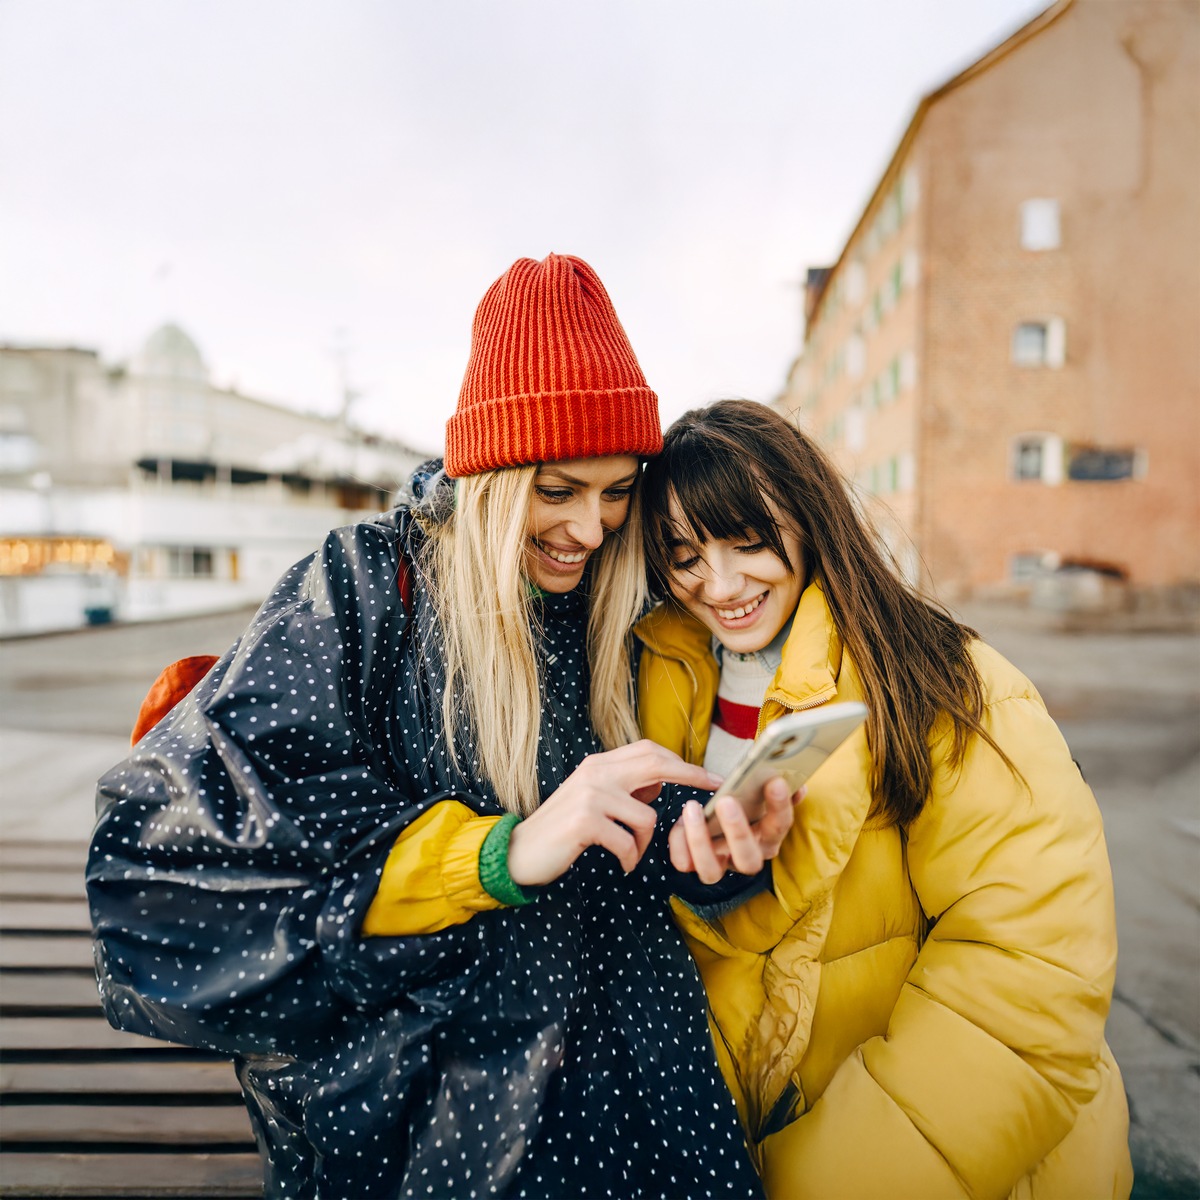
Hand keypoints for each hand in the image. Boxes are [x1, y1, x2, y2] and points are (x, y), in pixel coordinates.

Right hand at [507, 740, 722, 886]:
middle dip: (690, 779)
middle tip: (712, 798)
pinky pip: (628, 841)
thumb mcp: (593, 799)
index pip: (650, 751)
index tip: (710, 777)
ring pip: (647, 816)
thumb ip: (623, 787)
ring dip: (645, 842)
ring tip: (631, 853)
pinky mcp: (585, 821)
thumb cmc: (562, 829)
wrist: (519, 852)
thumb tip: (659, 782)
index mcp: (599, 764)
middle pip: (656, 764)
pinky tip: (621, 864)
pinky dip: (630, 858)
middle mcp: (595, 772)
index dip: (683, 763)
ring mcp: (590, 795)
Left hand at [668, 777, 803, 884]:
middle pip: (747, 859)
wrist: (720, 815)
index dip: (780, 806)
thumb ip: (778, 788)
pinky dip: (678, 843)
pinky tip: (679, 821)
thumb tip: (798, 785)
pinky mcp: (694, 863)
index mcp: (768, 838)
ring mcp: (720, 864)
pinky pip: (683, 863)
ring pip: (710, 871)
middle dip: (737, 831)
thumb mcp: (761, 793)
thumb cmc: (745, 802)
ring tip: (692, 807)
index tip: (774, 781)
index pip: (780, 826)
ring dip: (699, 840)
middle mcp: (747, 857)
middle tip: (726, 801)